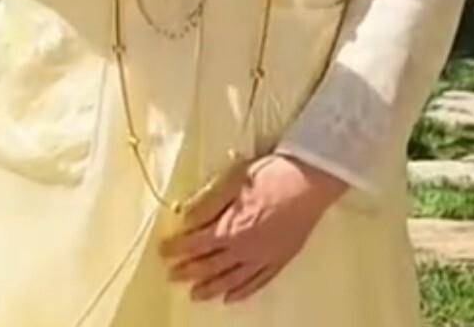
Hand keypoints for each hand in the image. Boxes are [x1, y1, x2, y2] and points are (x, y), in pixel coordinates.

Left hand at [157, 153, 345, 303]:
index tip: (163, 252)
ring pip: (231, 280)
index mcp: (231, 228)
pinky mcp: (280, 259)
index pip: (196, 243)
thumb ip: (208, 202)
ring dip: (210, 288)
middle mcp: (244, 249)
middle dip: (188, 271)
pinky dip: (242, 292)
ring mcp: (263, 257)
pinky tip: (231, 297)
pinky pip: (257, 282)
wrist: (310, 180)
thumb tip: (185, 219)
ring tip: (195, 295)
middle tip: (172, 276)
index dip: (177, 248)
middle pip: (210, 265)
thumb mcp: (233, 179)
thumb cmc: (271, 175)